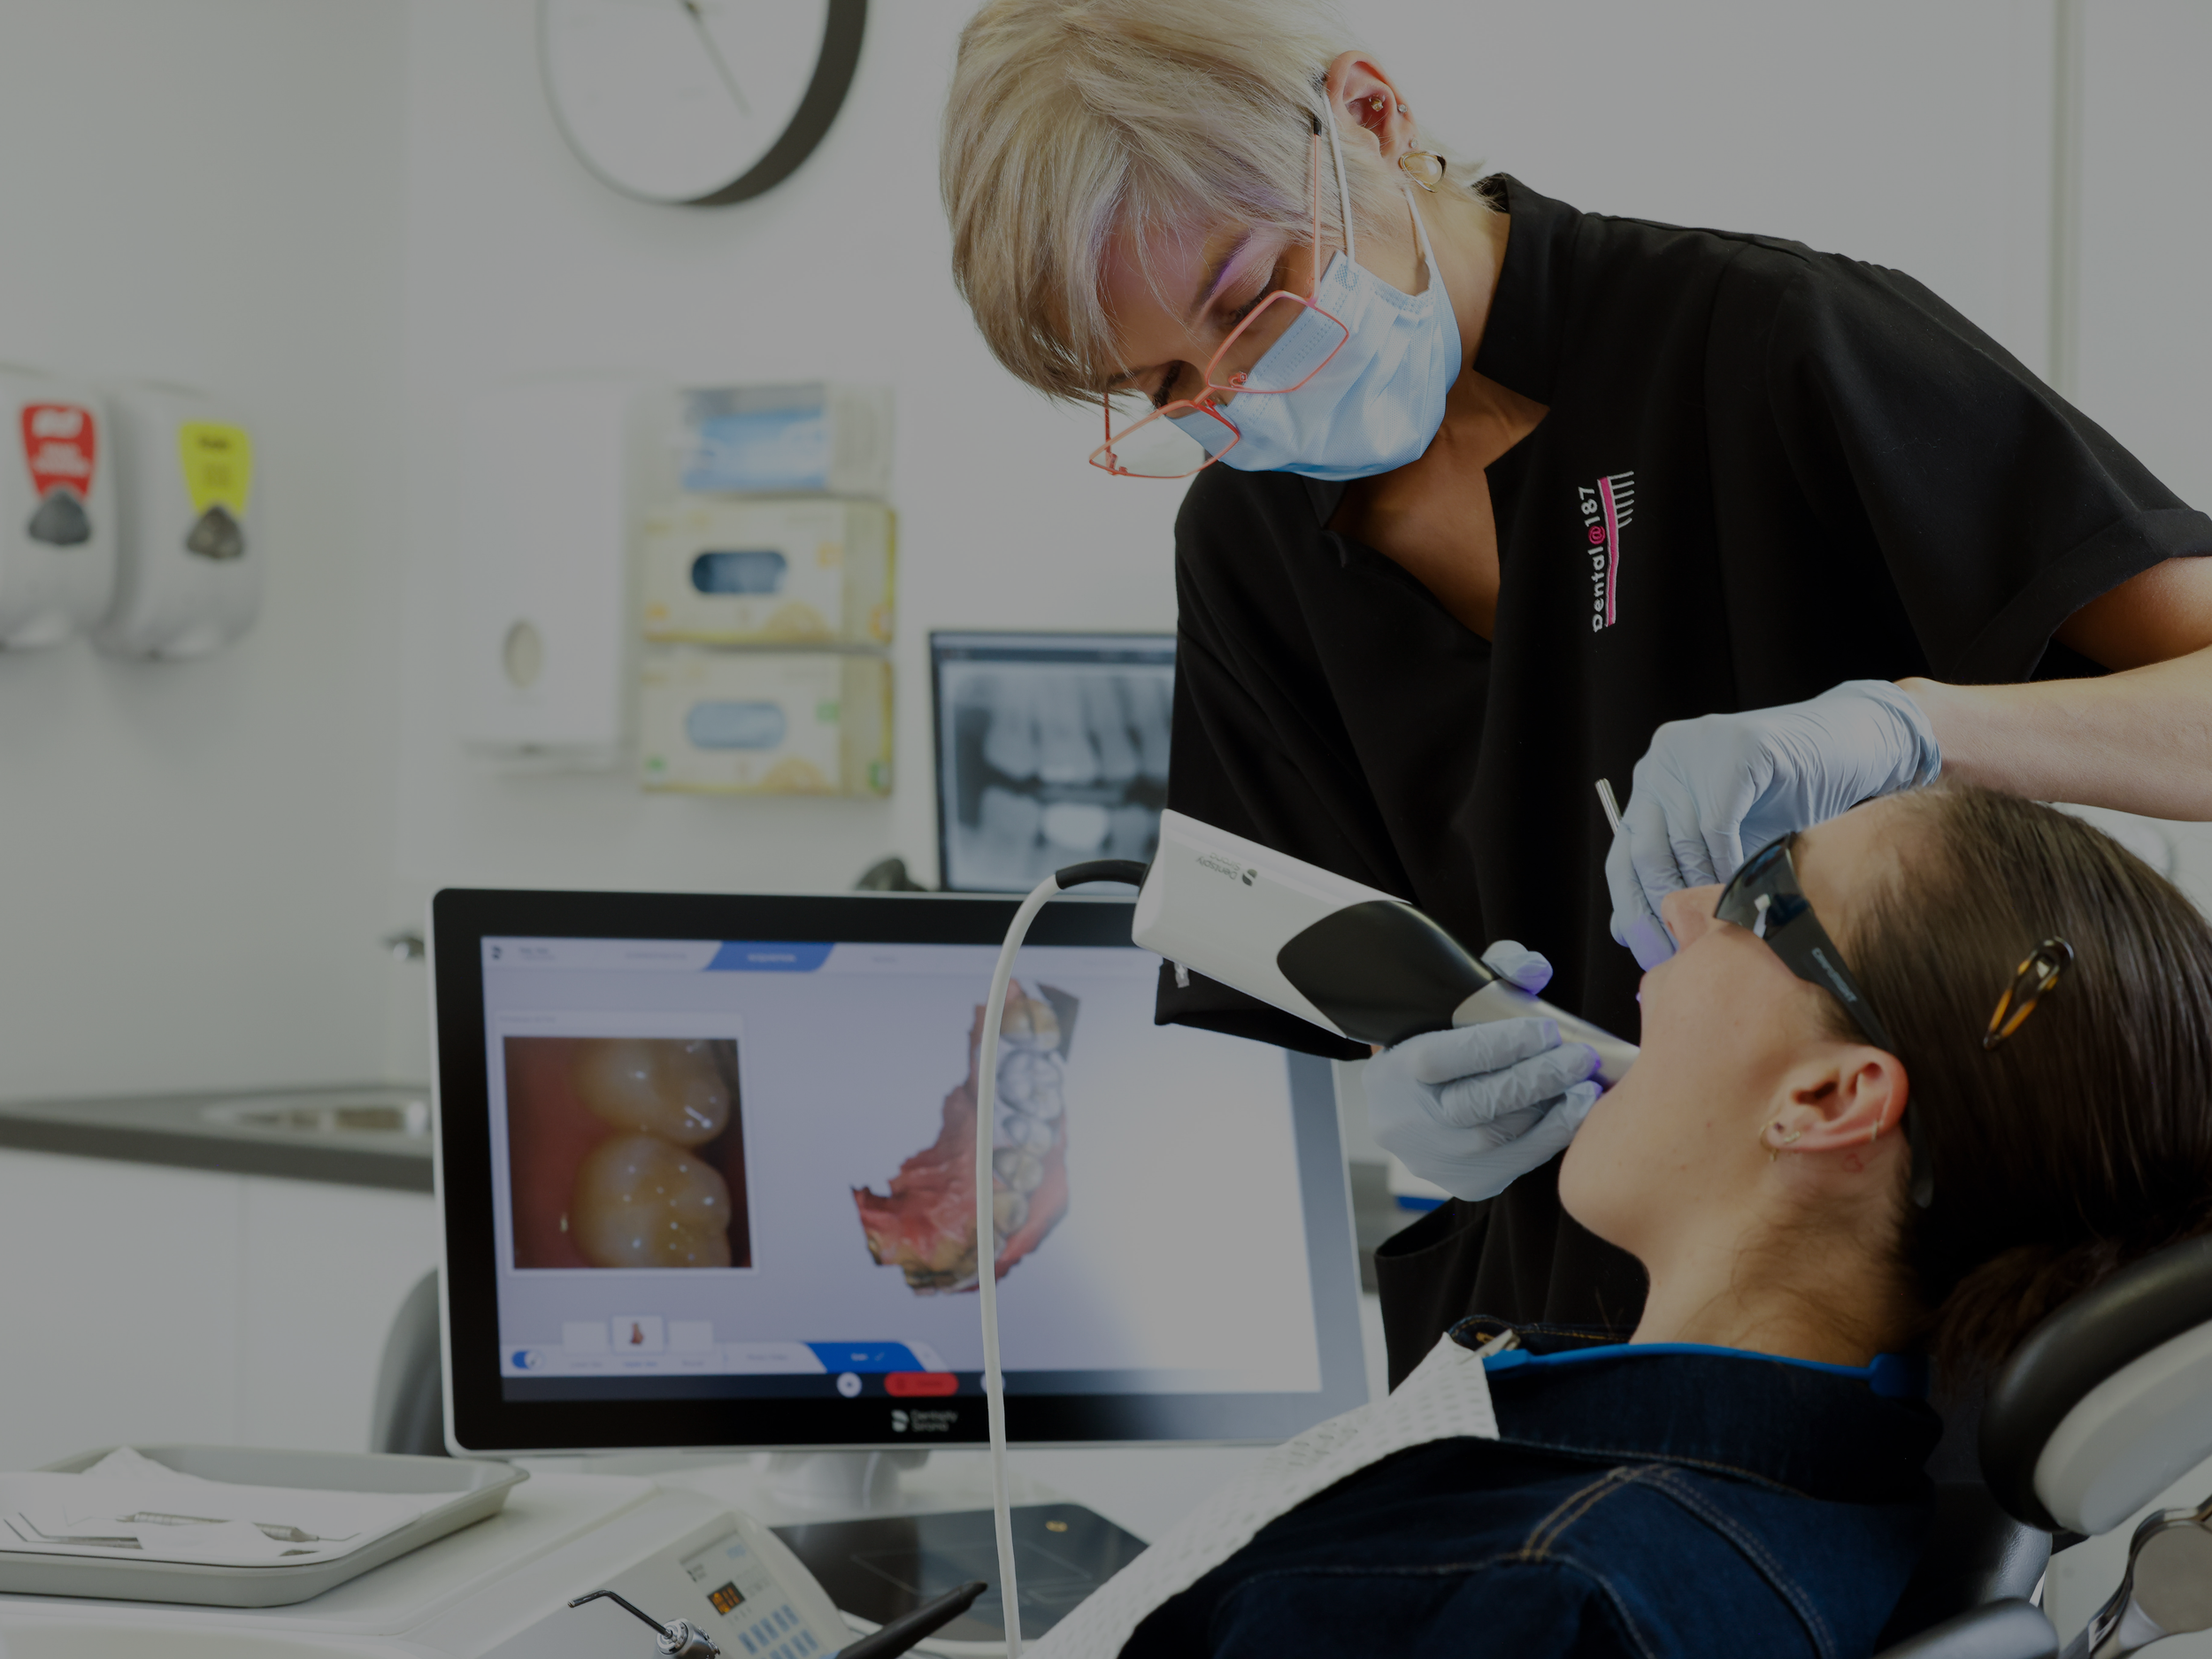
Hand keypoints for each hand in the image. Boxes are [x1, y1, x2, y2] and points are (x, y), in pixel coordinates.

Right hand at [1365, 942, 1603, 1202]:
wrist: (1410, 1101)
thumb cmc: (1442, 1042)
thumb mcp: (1457, 1001)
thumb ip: (1496, 974)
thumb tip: (1534, 971)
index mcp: (1393, 1071)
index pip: (1446, 1058)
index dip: (1502, 1044)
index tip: (1547, 1029)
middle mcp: (1407, 1123)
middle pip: (1479, 1105)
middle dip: (1539, 1079)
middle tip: (1580, 1058)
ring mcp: (1433, 1160)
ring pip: (1501, 1142)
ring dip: (1553, 1112)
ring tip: (1585, 1087)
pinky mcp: (1464, 1184)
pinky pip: (1516, 1165)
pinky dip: (1549, 1137)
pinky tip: (1572, 1114)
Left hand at [1605, 679, 1939, 968]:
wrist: (1852, 748)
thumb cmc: (1790, 800)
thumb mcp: (1726, 845)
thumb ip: (1682, 878)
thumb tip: (1628, 934)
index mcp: (1652, 785)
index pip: (1622, 860)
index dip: (1634, 914)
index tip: (1651, 957)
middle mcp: (1661, 762)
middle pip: (1642, 854)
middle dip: (1664, 912)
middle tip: (1686, 953)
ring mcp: (1694, 750)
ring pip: (1681, 842)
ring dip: (1704, 892)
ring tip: (1725, 926)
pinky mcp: (1735, 748)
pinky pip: (1717, 823)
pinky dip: (1730, 864)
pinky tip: (1747, 888)